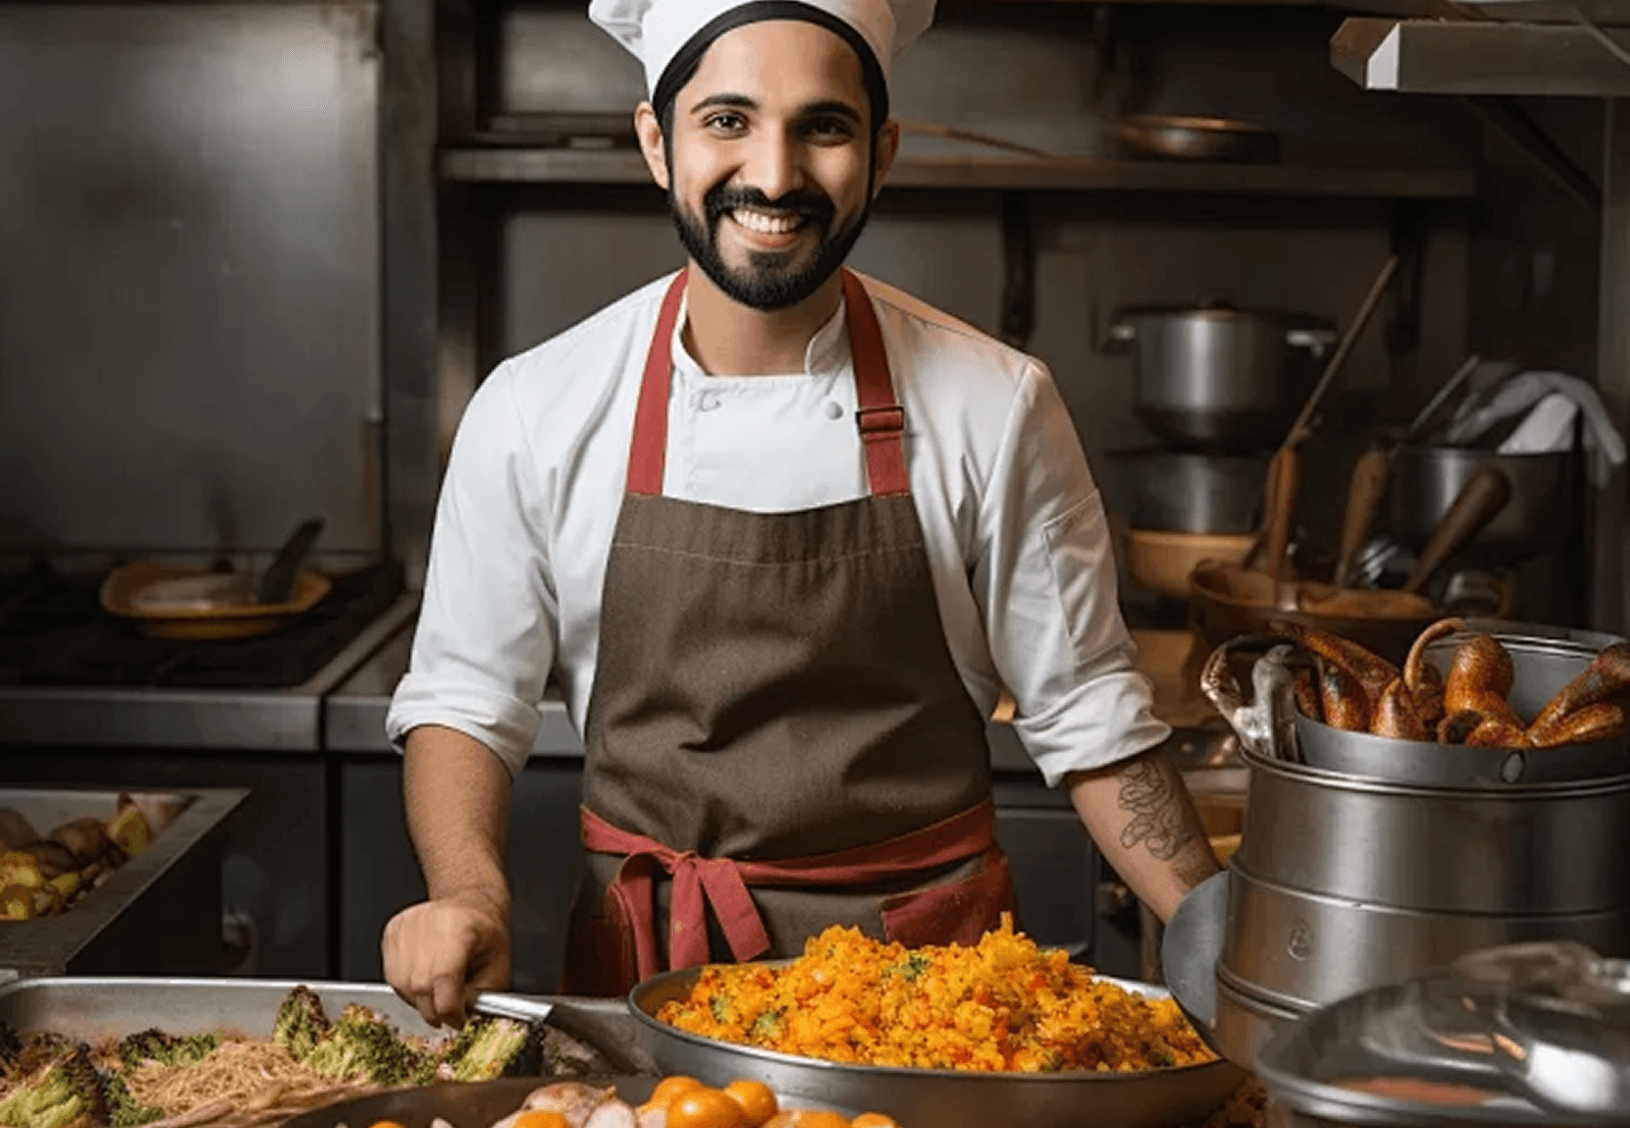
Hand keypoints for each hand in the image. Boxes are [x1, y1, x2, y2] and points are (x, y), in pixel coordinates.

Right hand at [383, 896, 510, 1026]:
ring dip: (420, 1000)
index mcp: (460, 928)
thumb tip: (462, 1017)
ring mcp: (406, 926)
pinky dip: (408, 987)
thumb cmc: (486, 935)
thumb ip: (481, 998)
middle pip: (420, 986)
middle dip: (435, 1010)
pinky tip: (426, 978)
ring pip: (401, 985)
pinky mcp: (392, 931)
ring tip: (440, 991)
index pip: (444, 979)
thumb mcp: (499, 967)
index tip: (459, 1020)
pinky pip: (392, 975)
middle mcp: (428, 922)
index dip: (450, 1010)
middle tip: (449, 1014)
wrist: (470, 905)